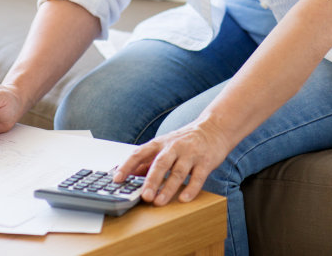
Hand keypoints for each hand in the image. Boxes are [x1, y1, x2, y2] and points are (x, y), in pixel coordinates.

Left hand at [113, 119, 231, 205]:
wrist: (214, 128)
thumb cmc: (185, 141)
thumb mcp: (164, 146)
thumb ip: (148, 160)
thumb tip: (129, 175)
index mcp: (160, 143)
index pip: (140, 153)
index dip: (127, 165)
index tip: (117, 179)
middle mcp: (174, 147)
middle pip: (160, 163)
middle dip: (151, 180)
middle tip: (144, 196)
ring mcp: (190, 154)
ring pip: (178, 172)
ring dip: (168, 188)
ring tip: (159, 202)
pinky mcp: (205, 161)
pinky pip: (198, 177)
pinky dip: (191, 189)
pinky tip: (184, 199)